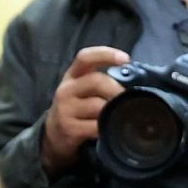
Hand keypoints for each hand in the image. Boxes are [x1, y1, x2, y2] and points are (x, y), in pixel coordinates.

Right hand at [40, 45, 129, 174]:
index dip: (105, 54)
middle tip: (128, 99)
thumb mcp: (81, 88)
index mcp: (73, 75)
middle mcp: (66, 89)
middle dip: (117, 89)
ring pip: (98, 105)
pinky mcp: (69, 128)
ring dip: (114, 110)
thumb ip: (101, 81)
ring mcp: (65, 109)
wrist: (54, 132)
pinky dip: (108, 127)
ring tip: (120, 114)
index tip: (125, 58)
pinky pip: (96, 126)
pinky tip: (111, 128)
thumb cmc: (76, 106)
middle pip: (96, 81)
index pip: (85, 57)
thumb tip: (132, 84)